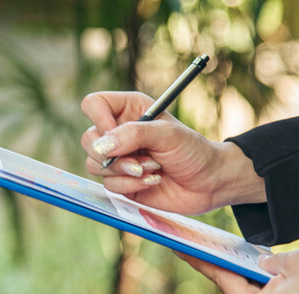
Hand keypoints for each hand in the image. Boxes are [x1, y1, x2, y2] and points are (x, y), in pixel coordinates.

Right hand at [80, 91, 264, 213]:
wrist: (209, 183)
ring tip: (154, 169)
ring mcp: (119, 158)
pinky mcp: (122, 182)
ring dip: (126, 171)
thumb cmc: (193, 151)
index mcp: (129, 109)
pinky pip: (109, 185)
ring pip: (95, 165)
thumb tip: (101, 146)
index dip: (99, 119)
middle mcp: (120, 133)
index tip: (114, 135)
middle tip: (139, 161)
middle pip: (89, 140)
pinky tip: (153, 181)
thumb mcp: (168, 134)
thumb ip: (134, 134)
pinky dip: (131, 185)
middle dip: (113, 155)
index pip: (94, 104)